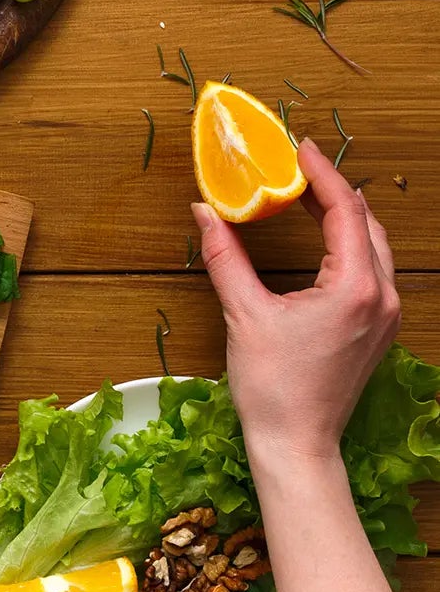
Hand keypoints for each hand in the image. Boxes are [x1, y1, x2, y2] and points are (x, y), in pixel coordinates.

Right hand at [192, 137, 399, 459]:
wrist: (296, 443)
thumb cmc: (273, 388)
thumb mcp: (243, 314)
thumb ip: (225, 257)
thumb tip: (205, 213)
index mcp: (356, 288)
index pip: (344, 210)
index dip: (321, 173)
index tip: (298, 148)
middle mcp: (383, 296)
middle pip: (366, 223)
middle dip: (333, 191)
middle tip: (297, 169)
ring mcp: (387, 315)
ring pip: (374, 246)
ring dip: (343, 218)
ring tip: (307, 198)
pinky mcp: (379, 331)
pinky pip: (373, 272)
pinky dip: (349, 247)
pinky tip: (322, 244)